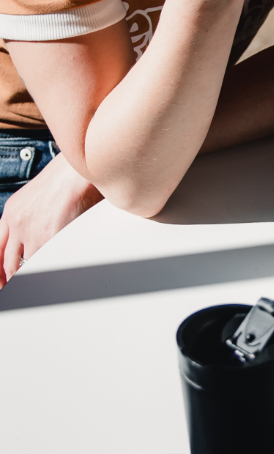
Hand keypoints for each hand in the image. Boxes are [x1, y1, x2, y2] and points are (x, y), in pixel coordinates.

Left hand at [0, 154, 101, 286]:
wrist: (85, 164)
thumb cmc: (73, 175)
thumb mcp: (43, 194)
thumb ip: (34, 215)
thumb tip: (40, 233)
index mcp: (13, 209)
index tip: (3, 280)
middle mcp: (16, 220)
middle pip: (6, 260)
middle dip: (8, 278)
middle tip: (13, 290)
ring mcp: (30, 229)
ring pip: (23, 265)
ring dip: (29, 276)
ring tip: (36, 289)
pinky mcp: (48, 235)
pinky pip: (43, 263)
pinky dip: (47, 272)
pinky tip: (52, 278)